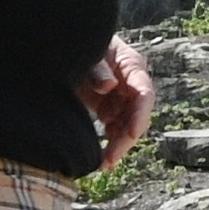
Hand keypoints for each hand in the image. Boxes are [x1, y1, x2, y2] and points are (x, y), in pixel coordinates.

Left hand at [82, 36, 155, 162]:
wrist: (65, 47)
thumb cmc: (82, 44)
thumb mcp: (90, 53)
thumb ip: (98, 68)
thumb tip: (109, 86)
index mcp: (131, 65)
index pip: (143, 93)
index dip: (140, 115)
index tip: (131, 134)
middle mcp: (131, 84)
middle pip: (137, 116)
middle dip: (125, 140)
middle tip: (109, 160)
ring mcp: (121, 97)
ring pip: (127, 127)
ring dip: (118, 146)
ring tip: (102, 165)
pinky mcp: (109, 108)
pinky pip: (114, 129)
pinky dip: (109, 143)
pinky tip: (99, 159)